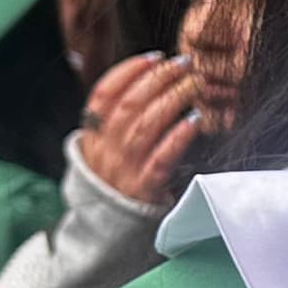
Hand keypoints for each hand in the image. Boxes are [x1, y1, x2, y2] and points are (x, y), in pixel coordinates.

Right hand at [77, 53, 202, 206]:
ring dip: (173, 99)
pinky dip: (179, 136)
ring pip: (146, 126)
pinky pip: (162, 158)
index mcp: (92, 136)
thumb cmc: (115, 180)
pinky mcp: (144, 189)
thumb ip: (116, 120)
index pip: (103, 95)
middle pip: (129, 105)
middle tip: (183, 64)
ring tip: (194, 85)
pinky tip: (195, 121)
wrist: (106, 230)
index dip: (128, 71)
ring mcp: (123, 170)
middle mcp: (104, 150)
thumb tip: (146, 79)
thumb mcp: (103, 149)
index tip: (153, 58)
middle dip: (158, 78)